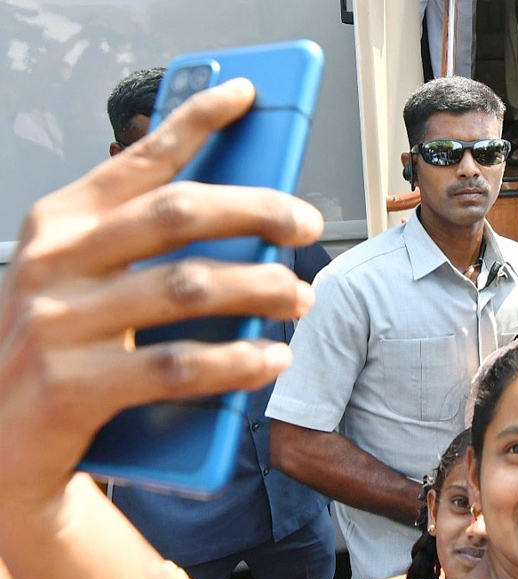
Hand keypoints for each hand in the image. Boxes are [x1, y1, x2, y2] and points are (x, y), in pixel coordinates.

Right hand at [0, 78, 320, 511]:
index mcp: (59, 224)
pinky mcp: (75, 386)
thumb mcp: (81, 280)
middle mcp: (54, 262)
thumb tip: (241, 220)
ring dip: (262, 289)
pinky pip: (179, 366)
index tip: (244, 96)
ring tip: (298, 298)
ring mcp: (60, 324)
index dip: (195, 121)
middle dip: (256, 210)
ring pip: (190, 287)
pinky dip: (237, 361)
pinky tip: (271, 359)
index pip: (137, 159)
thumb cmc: (60, 350)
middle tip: (306, 225)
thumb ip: (139, 247)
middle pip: (179, 213)